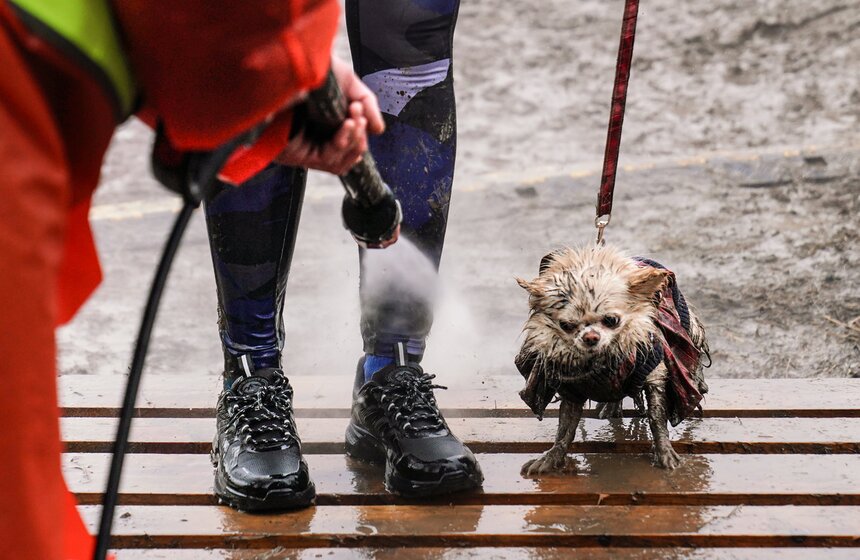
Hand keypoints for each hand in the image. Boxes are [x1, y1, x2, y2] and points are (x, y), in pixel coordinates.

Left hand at [275, 57, 383, 174]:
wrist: (293, 57)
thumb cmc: (315, 67)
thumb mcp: (348, 82)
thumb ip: (367, 104)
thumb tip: (378, 130)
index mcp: (323, 124)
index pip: (346, 145)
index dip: (359, 138)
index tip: (361, 114)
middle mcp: (313, 138)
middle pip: (345, 157)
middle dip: (359, 137)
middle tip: (359, 116)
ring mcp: (305, 148)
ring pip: (339, 162)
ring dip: (354, 142)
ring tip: (355, 120)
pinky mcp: (296, 154)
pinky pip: (328, 161)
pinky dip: (343, 145)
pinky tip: (348, 125)